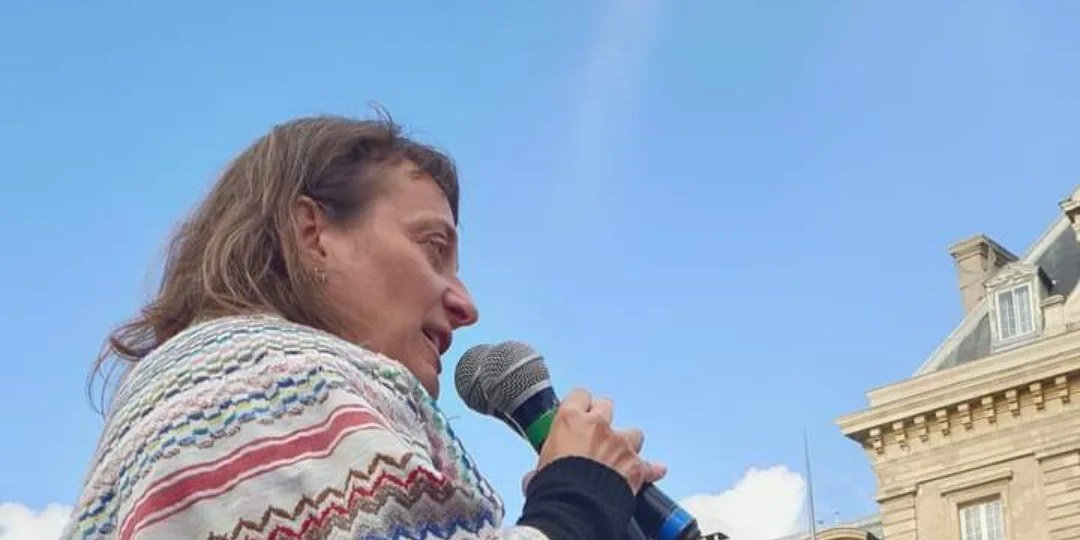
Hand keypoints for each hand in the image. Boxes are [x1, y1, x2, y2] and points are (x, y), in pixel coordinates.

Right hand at [532, 388, 665, 493]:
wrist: (575, 506)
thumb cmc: (553, 485)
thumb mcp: (539, 469)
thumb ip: (542, 466)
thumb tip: (532, 479)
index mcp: (570, 419)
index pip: (580, 395)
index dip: (580, 404)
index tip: (579, 411)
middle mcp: (598, 425)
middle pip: (607, 405)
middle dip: (604, 417)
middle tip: (596, 432)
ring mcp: (620, 444)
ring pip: (633, 432)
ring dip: (627, 443)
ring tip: (620, 456)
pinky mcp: (635, 466)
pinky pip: (650, 465)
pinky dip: (651, 469)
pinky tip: (654, 471)